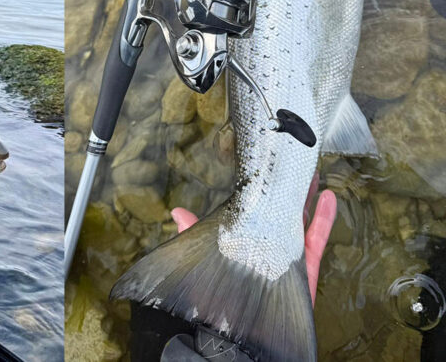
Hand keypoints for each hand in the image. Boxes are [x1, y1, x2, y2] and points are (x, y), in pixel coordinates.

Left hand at [171, 173, 336, 304]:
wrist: (240, 339)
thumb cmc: (216, 302)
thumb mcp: (202, 265)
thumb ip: (194, 239)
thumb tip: (177, 213)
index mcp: (240, 245)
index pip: (249, 213)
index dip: (256, 193)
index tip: (261, 170)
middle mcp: (262, 248)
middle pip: (276, 213)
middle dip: (283, 190)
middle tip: (288, 164)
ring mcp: (283, 258)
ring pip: (298, 222)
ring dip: (305, 197)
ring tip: (309, 172)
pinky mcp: (303, 272)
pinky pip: (316, 243)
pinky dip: (323, 221)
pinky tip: (327, 198)